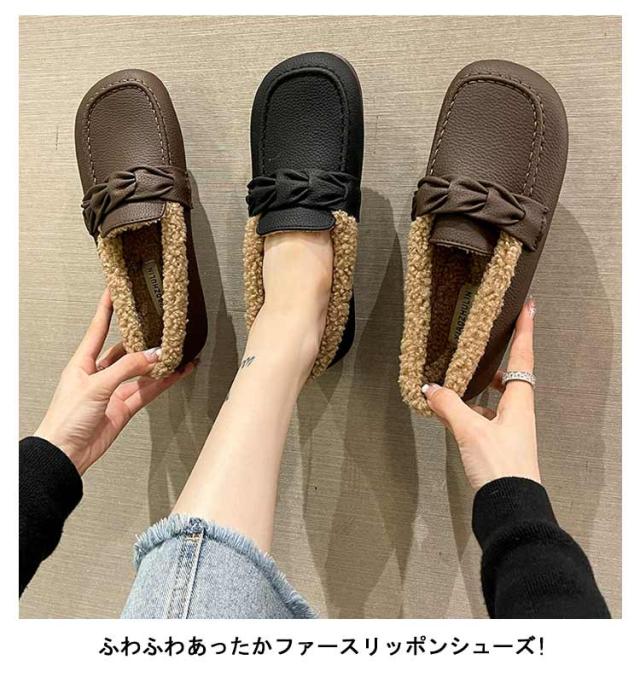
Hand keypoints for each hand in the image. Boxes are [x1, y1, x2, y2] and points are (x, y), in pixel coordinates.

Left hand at [34, 290, 195, 474]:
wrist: (66, 453)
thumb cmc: (66, 418)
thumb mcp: (96, 386)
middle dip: (142, 339)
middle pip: (124, 350)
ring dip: (158, 363)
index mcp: (82, 363)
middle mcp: (98, 374)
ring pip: (140, 371)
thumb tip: (153, 355)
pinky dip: (162, 382)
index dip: (108, 309)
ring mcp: (112, 391)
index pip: (98, 328)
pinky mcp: (124, 408)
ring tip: (177, 351)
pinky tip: (175, 373)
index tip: (116, 290)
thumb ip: (127, 369)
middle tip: (159, 325)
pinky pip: (147, 390)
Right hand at [422, 297, 539, 490]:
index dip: (525, 331)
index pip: (522, 357)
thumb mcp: (470, 430)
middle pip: (508, 376)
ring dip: (476, 388)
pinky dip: (467, 410)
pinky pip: (482, 417)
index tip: (528, 306)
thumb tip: (430, 388)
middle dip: (494, 359)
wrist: (510, 506)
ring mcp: (509, 429)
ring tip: (452, 379)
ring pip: (493, 398)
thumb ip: (449, 406)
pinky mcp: (498, 445)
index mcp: (519, 402)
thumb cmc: (499, 465)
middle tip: (481, 342)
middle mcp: (517, 412)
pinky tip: (448, 413)